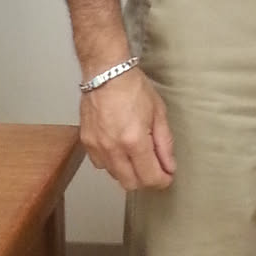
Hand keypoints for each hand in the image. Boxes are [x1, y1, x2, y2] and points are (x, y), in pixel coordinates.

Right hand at [79, 68, 175, 189]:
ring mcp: (97, 146)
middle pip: (130, 183)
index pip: (150, 177)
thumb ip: (164, 143)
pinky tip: (119, 148)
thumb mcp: (158, 113)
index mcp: (134, 141)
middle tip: (154, 168)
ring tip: (136, 154)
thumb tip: (169, 166)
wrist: (106, 72)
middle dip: (146, 179)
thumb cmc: (133, 87)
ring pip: (114, 176)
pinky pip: (101, 164)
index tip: (167, 176)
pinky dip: (112, 162)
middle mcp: (113, 148)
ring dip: (128, 172)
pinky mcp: (86, 142)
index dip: (163, 181)